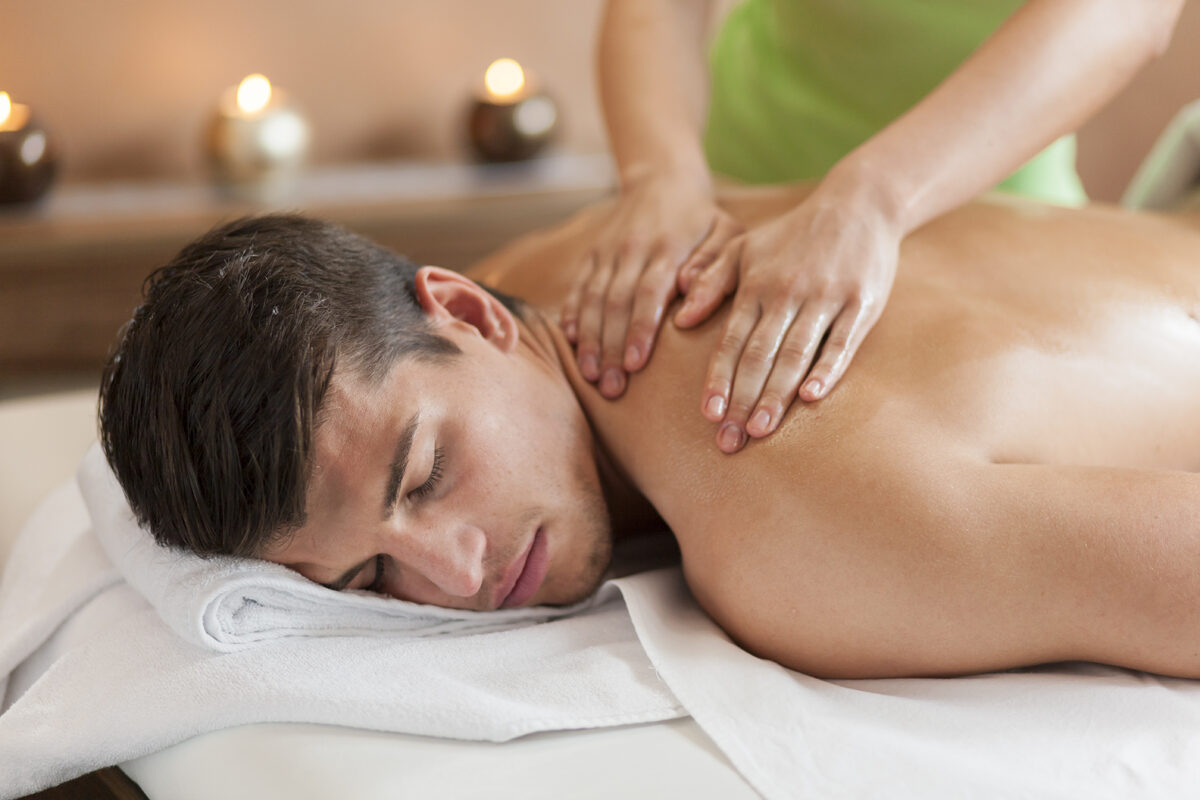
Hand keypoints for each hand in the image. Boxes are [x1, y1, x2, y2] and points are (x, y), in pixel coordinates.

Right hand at [561, 175, 742, 398]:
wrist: (661, 179)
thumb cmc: (703, 218)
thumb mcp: (725, 231)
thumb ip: (713, 263)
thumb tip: (690, 290)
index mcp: (667, 247)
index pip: (648, 293)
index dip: (639, 330)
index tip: (635, 365)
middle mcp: (632, 250)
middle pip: (616, 304)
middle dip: (611, 348)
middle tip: (611, 388)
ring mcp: (608, 252)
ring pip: (593, 299)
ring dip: (590, 340)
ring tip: (591, 375)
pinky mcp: (592, 254)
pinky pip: (578, 287)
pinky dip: (572, 313)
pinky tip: (571, 341)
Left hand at [674, 191, 899, 453]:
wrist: (858, 203)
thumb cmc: (794, 234)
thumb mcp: (744, 248)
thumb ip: (710, 281)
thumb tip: (680, 318)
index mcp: (755, 286)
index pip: (731, 341)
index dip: (719, 379)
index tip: (707, 414)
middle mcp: (786, 294)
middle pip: (759, 356)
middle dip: (741, 401)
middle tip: (728, 441)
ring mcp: (825, 299)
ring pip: (794, 354)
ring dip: (775, 395)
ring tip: (759, 430)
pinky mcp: (860, 304)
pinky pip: (841, 342)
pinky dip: (827, 369)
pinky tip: (811, 397)